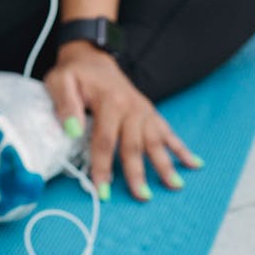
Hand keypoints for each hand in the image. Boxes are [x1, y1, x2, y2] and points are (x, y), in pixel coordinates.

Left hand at [42, 40, 202, 200]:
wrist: (92, 58)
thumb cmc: (75, 73)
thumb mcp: (60, 81)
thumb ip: (65, 104)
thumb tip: (71, 130)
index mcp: (110, 101)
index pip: (105, 141)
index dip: (103, 167)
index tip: (102, 191)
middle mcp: (132, 108)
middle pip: (134, 146)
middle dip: (138, 173)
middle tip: (142, 197)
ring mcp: (143, 111)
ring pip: (155, 142)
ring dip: (165, 165)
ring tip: (174, 186)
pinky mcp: (149, 113)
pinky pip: (167, 132)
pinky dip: (181, 148)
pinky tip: (194, 164)